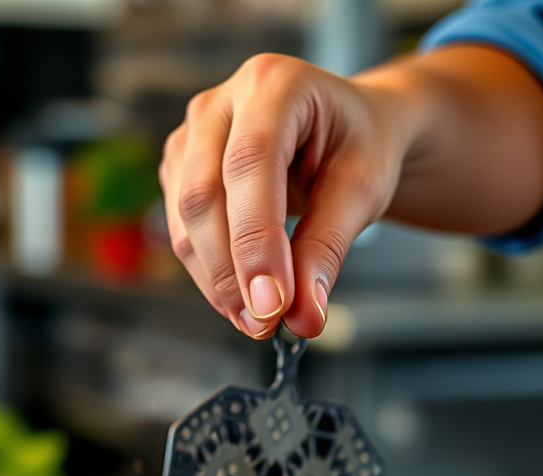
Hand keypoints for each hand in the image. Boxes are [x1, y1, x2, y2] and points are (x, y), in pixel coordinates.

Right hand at [159, 48, 542, 340]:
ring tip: (259, 320)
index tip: (273, 305)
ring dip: (217, 282)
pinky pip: (182, 231)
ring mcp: (192, 136)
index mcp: (274, 85)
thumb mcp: (362, 191)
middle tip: (266, 324)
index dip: (255, 242)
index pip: (249, 166)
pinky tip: (243, 296)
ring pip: (185, 221)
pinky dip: (210, 274)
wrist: (347, 131)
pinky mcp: (181, 170)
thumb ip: (328, 251)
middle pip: (204, 196)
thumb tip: (303, 315)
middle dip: (232, 273)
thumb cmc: (359, 145)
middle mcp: (221, 104)